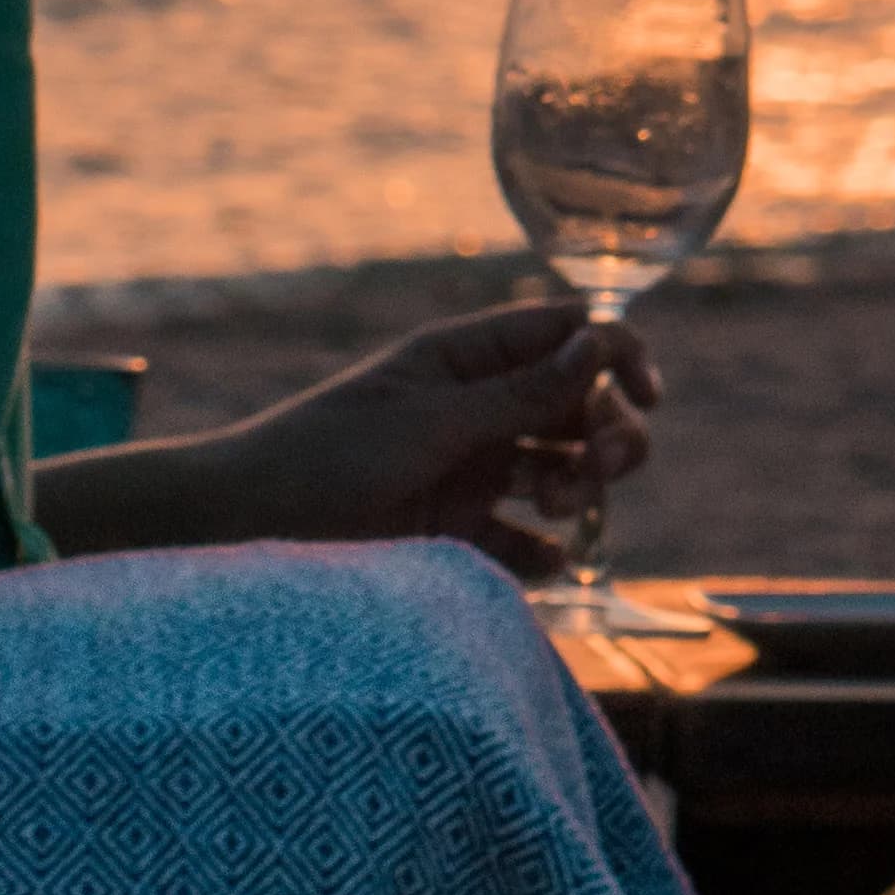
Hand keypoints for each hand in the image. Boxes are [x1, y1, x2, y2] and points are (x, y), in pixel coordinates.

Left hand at [234, 299, 659, 578]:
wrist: (247, 528)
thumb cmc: (327, 454)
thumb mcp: (432, 421)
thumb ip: (521, 394)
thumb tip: (601, 344)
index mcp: (467, 358)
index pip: (565, 334)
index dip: (616, 354)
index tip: (646, 394)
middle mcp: (478, 409)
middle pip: (579, 407)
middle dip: (608, 432)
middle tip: (603, 468)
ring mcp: (470, 469)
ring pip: (563, 470)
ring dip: (582, 487)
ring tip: (556, 509)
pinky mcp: (457, 532)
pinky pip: (527, 542)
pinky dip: (545, 551)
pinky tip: (542, 560)